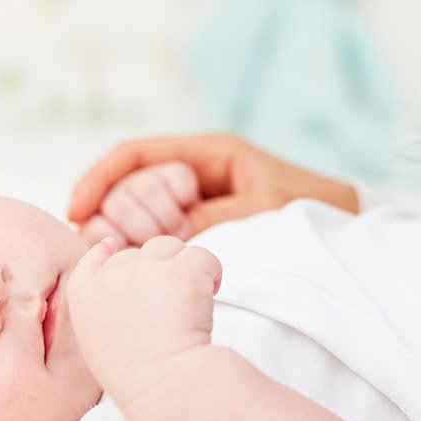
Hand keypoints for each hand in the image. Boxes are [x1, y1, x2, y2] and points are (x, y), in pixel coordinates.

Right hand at [64, 235, 224, 403]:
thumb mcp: (98, 344)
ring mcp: (146, 270)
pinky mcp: (181, 270)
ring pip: (170, 247)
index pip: (91, 260)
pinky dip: (211, 274)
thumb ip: (101, 306)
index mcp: (86, 298)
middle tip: (170, 307)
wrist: (164, 387)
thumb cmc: (136, 376)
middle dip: (157, 269)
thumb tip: (109, 260)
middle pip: (140, 253)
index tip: (112, 248)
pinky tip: (209, 299)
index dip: (105, 253)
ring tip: (191, 302)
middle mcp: (112, 276)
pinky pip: (203, 257)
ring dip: (184, 267)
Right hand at [69, 134, 357, 236]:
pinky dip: (143, 250)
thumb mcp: (262, 210)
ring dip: (134, 233)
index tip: (77, 208)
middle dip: (125, 211)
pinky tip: (141, 267)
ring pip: (136, 212)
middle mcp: (193, 174)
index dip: (101, 177)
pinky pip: (155, 235)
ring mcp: (192, 203)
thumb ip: (214, 219)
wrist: (343, 226)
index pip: (136, 153)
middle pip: (129, 183)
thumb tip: (166, 237)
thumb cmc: (310, 208)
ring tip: (157, 254)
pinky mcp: (196, 230)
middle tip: (148, 242)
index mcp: (208, 153)